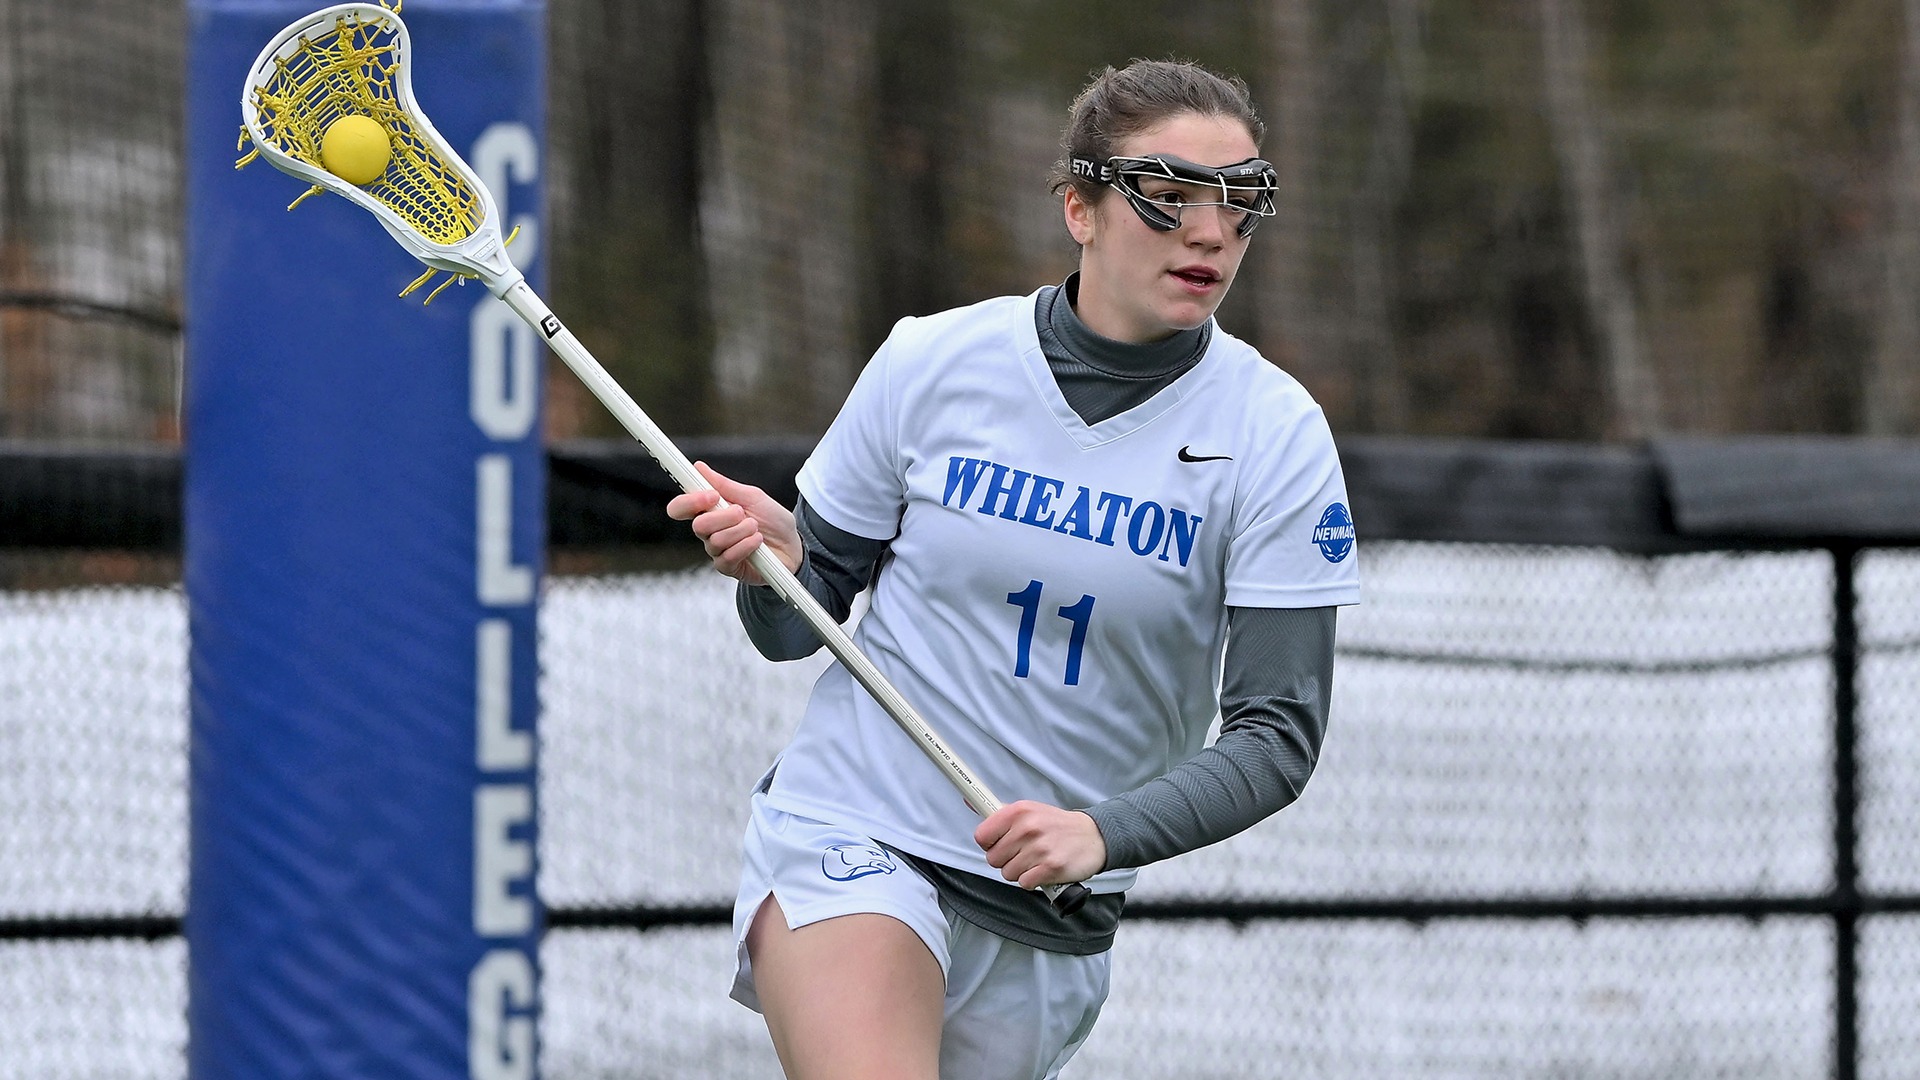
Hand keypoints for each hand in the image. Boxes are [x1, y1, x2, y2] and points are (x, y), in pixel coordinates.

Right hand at [664, 462, 802, 585]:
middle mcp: (709, 531)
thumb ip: (725, 485)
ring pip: (716, 540)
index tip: (712, 495)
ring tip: (756, 528)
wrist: (793, 544)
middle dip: (724, 517)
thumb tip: (699, 467)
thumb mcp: (752, 496)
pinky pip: (727, 557)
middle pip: (698, 525)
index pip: (681, 508)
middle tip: (742, 512)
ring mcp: (717, 551)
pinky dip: (746, 545)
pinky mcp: (728, 567)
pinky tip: (757, 542)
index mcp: (710, 511)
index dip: (690, 501)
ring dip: (742, 531)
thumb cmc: (772, 520)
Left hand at [973, 801, 1106, 889]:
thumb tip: (970, 799)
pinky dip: (1032, 880)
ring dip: (1020, 871)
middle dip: (1006, 860)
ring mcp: (1039, 849)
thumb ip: (1000, 812)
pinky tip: (1043, 869)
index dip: (989, 844)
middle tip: (1023, 853)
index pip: (982, 836)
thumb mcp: (1029, 810)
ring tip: (1035, 860)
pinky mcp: (1050, 868)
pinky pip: (1024, 883)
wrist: (1093, 836)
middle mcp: (1028, 828)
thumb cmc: (1056, 825)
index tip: (999, 843)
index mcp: (1019, 811)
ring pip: (1008, 873)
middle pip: (993, 859)